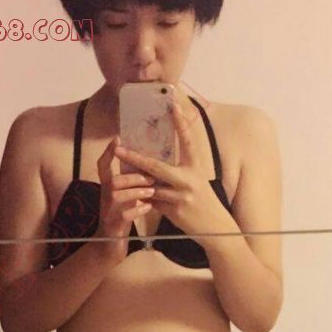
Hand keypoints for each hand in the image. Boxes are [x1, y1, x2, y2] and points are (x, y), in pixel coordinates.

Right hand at [93, 136, 155, 260]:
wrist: (110, 244)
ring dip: (137, 192)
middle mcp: (104, 197)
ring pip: (119, 196)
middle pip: (113, 181)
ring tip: (151, 192)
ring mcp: (108, 212)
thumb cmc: (122, 217)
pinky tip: (148, 208)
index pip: (102, 166)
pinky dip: (139, 210)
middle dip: (133, 177)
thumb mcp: (124, 197)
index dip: (108, 153)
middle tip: (150, 178)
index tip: (117, 139)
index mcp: (107, 188)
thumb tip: (147, 166)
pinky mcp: (114, 225)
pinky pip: (126, 214)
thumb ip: (130, 183)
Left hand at [114, 100, 231, 237]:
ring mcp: (181, 196)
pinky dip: (143, 200)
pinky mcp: (175, 211)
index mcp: (195, 167)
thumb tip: (158, 161)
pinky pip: (153, 203)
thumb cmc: (203, 199)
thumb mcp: (196, 180)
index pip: (187, 141)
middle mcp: (188, 179)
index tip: (173, 106)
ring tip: (118, 177)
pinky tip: (132, 197)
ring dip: (135, 184)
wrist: (213, 226)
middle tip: (119, 149)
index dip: (180, 124)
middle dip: (135, 158)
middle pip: (156, 166)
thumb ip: (180, 170)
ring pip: (151, 187)